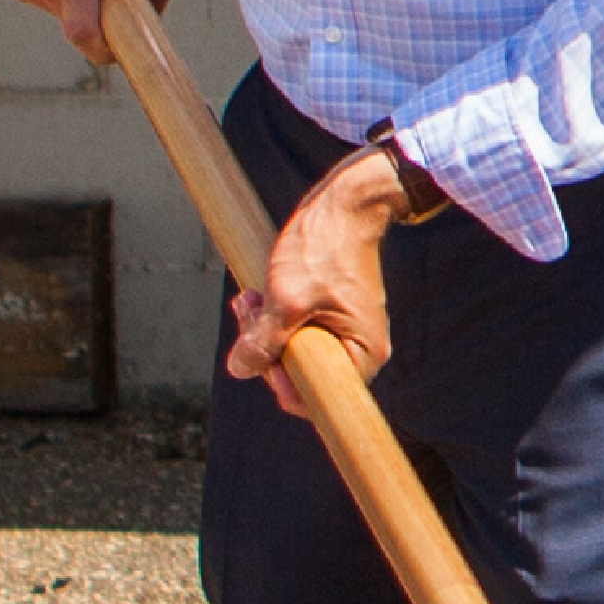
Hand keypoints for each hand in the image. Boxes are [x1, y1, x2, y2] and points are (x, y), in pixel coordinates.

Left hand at [231, 140, 413, 387]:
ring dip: (263, 331)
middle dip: (265, 350)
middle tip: (247, 313)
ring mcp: (344, 331)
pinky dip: (272, 318)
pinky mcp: (330, 315)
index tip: (258, 355)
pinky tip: (257, 295)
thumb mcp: (286, 299)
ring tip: (249, 299)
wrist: (345, 205)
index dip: (279, 383)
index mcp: (363, 354)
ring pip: (292, 350)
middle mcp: (358, 349)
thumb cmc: (324, 249)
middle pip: (301, 374)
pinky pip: (295, 331)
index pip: (316, 399)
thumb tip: (241, 370)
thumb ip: (264, 342)